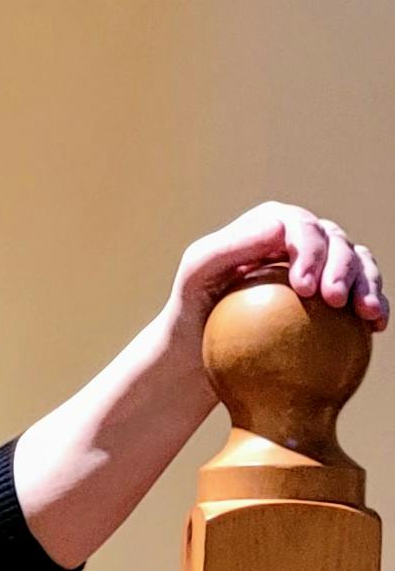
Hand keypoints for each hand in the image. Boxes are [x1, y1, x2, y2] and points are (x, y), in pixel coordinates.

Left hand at [162, 202, 386, 383]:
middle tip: (336, 301)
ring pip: (358, 263)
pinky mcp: (334, 296)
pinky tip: (376, 327)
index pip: (300, 226)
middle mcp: (302, 239)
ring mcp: (322, 266)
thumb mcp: (197, 271)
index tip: (305, 288)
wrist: (202, 346)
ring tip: (368, 314)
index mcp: (274, 224)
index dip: (310, 250)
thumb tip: (279, 229)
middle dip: (343, 267)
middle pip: (336, 242)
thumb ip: (231, 246)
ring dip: (368, 284)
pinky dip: (375, 306)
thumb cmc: (193, 304)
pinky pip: (362, 295)